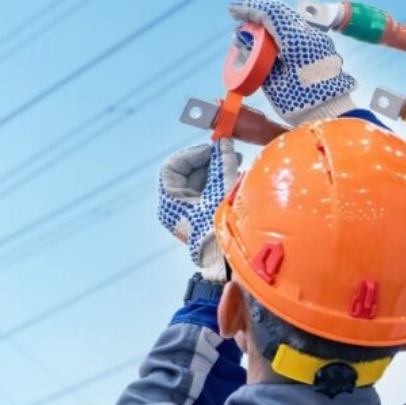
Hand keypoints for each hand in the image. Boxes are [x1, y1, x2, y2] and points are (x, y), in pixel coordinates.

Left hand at [157, 139, 240, 281]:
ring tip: (236, 163)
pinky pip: (209, 193)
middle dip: (209, 160)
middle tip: (228, 151)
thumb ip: (222, 163)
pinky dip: (221, 183)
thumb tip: (224, 143)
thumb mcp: (220, 189)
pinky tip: (236, 177)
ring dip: (217, 170)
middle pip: (188, 174)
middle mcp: (176, 207)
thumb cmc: (218, 227)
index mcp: (169, 202)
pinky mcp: (204, 218)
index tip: (210, 149)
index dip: (191, 154)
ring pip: (201, 183)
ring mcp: (190, 213)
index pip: (172, 167)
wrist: (227, 261)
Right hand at [229, 0, 356, 125]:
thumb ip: (256, 57)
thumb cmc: (300, 104)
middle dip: (258, 13)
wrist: (330, 116)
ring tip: (252, 32)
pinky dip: (280, 31)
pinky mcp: (321, 47)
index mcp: (297, 41)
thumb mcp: (271, 82)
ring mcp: (318, 40)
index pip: (270, 14)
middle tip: (239, 18)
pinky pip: (298, 31)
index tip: (233, 11)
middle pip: (280, 13)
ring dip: (269, 22)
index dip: (249, 9)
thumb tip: (242, 39)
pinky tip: (270, 40)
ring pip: (290, 20)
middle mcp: (310, 35)